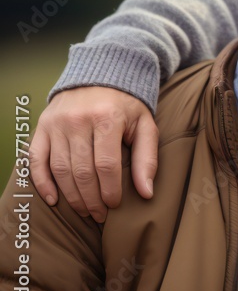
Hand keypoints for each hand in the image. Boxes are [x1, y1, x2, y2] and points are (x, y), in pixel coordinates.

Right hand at [28, 87, 157, 222]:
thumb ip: (146, 158)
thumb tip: (147, 193)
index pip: (106, 165)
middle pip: (82, 171)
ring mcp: (57, 123)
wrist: (102, 75)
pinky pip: (36, 159)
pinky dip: (42, 182)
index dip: (110, 190)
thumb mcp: (145, 126)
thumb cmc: (127, 106)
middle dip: (91, 199)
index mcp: (107, 117)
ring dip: (71, 196)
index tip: (114, 205)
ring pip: (60, 169)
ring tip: (84, 210)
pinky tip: (53, 200)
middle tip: (99, 215)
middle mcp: (78, 120)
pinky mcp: (42, 126)